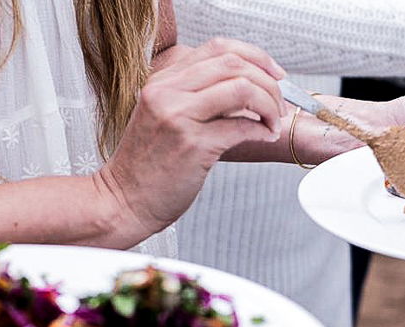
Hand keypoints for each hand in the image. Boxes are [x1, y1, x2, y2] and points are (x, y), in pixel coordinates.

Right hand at [99, 38, 286, 235]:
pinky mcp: (192, 146)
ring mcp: (178, 117)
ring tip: (274, 122)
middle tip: (280, 102)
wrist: (124, 200)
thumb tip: (248, 86)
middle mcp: (168, 92)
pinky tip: (265, 136)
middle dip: (269, 82)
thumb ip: (196, 96)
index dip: (255, 57)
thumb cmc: (149, 165)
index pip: (218, 48)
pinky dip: (263, 131)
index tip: (274, 74)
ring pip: (243, 89)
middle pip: (234, 64)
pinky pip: (242, 128)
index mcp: (162, 81)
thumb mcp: (164, 116)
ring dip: (270, 105)